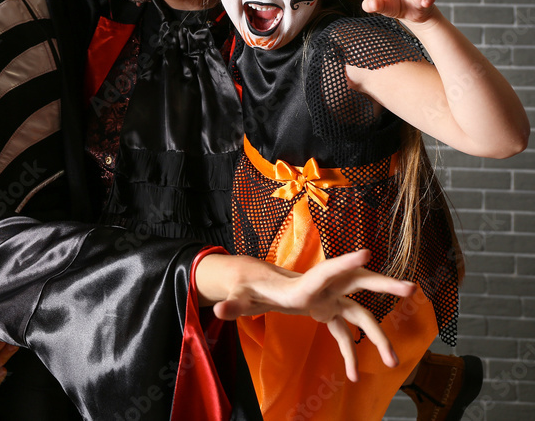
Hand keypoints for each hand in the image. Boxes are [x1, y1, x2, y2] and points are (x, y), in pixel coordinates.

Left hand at [204, 249, 414, 381]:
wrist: (256, 283)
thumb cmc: (249, 288)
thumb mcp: (239, 296)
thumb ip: (232, 304)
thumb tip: (217, 311)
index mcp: (303, 284)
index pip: (326, 272)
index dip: (345, 263)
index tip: (367, 252)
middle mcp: (323, 289)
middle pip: (358, 284)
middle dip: (384, 286)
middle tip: (410, 289)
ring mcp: (329, 300)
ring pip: (361, 315)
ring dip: (378, 336)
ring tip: (394, 361)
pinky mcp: (328, 313)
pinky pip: (345, 334)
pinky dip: (351, 353)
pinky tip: (352, 376)